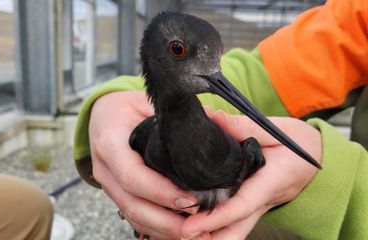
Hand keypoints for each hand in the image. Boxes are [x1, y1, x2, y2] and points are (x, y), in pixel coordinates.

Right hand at [89, 91, 197, 239]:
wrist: (102, 115)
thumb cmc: (125, 107)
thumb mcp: (145, 102)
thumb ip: (172, 114)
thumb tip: (212, 121)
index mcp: (109, 143)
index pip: (133, 176)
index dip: (161, 192)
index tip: (191, 200)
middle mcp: (105, 169)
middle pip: (132, 204)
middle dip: (166, 222)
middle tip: (198, 227)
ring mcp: (108, 184)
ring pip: (132, 216)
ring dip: (162, 229)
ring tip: (193, 233)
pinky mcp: (115, 193)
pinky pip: (133, 216)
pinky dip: (155, 228)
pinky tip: (177, 231)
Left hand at [180, 110, 321, 239]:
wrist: (317, 160)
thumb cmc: (298, 144)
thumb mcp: (276, 131)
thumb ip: (244, 126)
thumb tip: (212, 116)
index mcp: (269, 183)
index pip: (240, 206)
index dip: (215, 218)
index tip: (189, 226)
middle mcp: (261, 202)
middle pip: (234, 231)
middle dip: (208, 238)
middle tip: (179, 235)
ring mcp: (256, 207)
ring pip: (233, 232)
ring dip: (209, 236)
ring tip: (180, 232)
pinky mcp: (251, 206)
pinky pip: (233, 224)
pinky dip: (213, 228)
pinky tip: (193, 222)